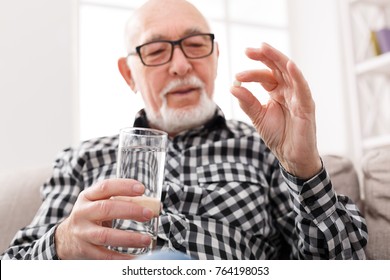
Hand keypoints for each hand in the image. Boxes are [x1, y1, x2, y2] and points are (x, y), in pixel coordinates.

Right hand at [55, 179, 154, 258]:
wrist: (65, 238)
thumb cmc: (91, 216)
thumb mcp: (98, 203)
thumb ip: (120, 200)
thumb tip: (151, 205)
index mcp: (87, 197)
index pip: (105, 187)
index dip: (124, 186)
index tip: (141, 189)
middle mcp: (83, 213)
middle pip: (106, 209)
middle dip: (130, 210)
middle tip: (148, 214)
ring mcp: (82, 233)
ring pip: (105, 235)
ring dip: (128, 238)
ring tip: (146, 239)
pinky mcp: (85, 250)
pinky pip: (104, 256)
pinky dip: (120, 258)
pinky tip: (134, 258)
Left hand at [230, 43, 321, 178]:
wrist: (291, 157)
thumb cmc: (278, 136)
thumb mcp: (258, 117)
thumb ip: (247, 102)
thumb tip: (233, 87)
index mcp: (277, 92)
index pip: (265, 76)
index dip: (251, 73)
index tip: (237, 77)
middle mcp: (289, 91)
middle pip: (278, 68)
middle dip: (264, 57)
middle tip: (248, 50)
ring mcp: (299, 97)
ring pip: (290, 73)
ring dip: (278, 59)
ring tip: (264, 48)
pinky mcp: (307, 107)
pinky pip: (303, 89)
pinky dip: (297, 76)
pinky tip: (289, 65)